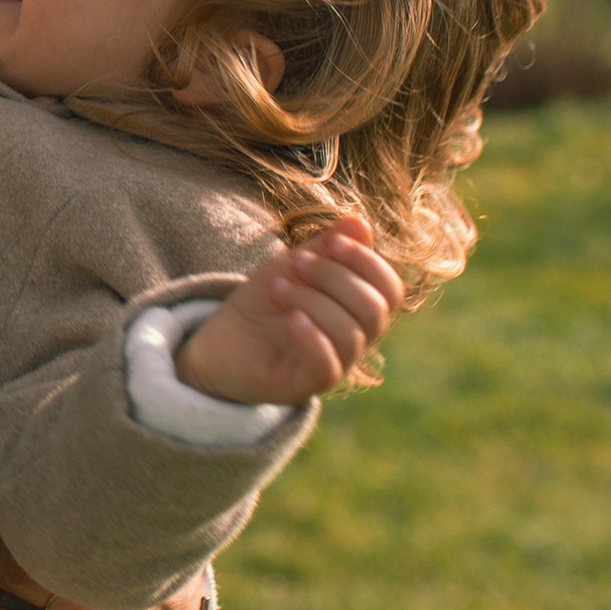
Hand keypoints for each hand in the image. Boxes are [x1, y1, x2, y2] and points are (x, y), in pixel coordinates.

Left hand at [172, 225, 405, 405]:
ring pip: (351, 334)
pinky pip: (328, 366)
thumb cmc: (264, 301)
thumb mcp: (293, 265)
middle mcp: (355, 341)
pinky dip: (312, 337)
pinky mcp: (306, 386)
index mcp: (358, 310)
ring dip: (313, 301)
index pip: (391, 289)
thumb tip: (360, 223)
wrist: (219, 338)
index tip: (333, 242)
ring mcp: (334, 365)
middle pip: (374, 309)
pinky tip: (290, 319)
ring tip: (278, 287)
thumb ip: (327, 247)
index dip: (369, 262)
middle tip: (295, 263)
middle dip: (335, 277)